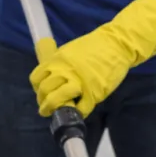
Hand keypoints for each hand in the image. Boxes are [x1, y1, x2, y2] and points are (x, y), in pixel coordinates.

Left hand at [30, 0, 155, 117]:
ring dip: (54, 109)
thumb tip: (50, 78)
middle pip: (45, 91)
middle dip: (43, 102)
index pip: (36, 79)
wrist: (119, 44)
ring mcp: (79, 82)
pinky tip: (77, 111)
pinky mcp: (94, 92)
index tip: (42, 92)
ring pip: (57, 101)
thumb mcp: (70, 51)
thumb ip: (59, 64)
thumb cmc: (96, 46)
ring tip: (57, 112)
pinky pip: (80, 109)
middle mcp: (65, 71)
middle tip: (47, 107)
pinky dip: (77, 113)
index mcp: (57, 60)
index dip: (37, 88)